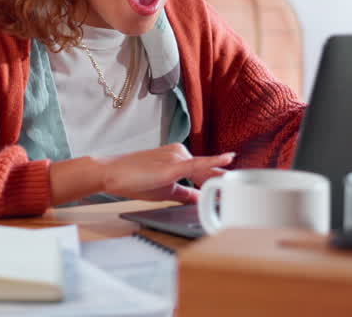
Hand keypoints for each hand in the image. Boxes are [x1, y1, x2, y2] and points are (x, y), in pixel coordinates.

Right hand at [99, 145, 234, 203]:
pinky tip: (228, 159)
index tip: (231, 190)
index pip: (205, 171)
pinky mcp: (172, 165)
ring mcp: (177, 157)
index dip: (218, 181)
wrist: (112, 174)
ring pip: (205, 170)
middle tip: (239, 190)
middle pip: (208, 171)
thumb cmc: (134, 181)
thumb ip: (185, 194)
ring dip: (219, 180)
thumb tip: (200, 199)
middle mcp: (180, 153)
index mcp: (179, 157)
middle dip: (223, 182)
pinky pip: (197, 164)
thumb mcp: (165, 191)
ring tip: (233, 187)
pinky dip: (214, 162)